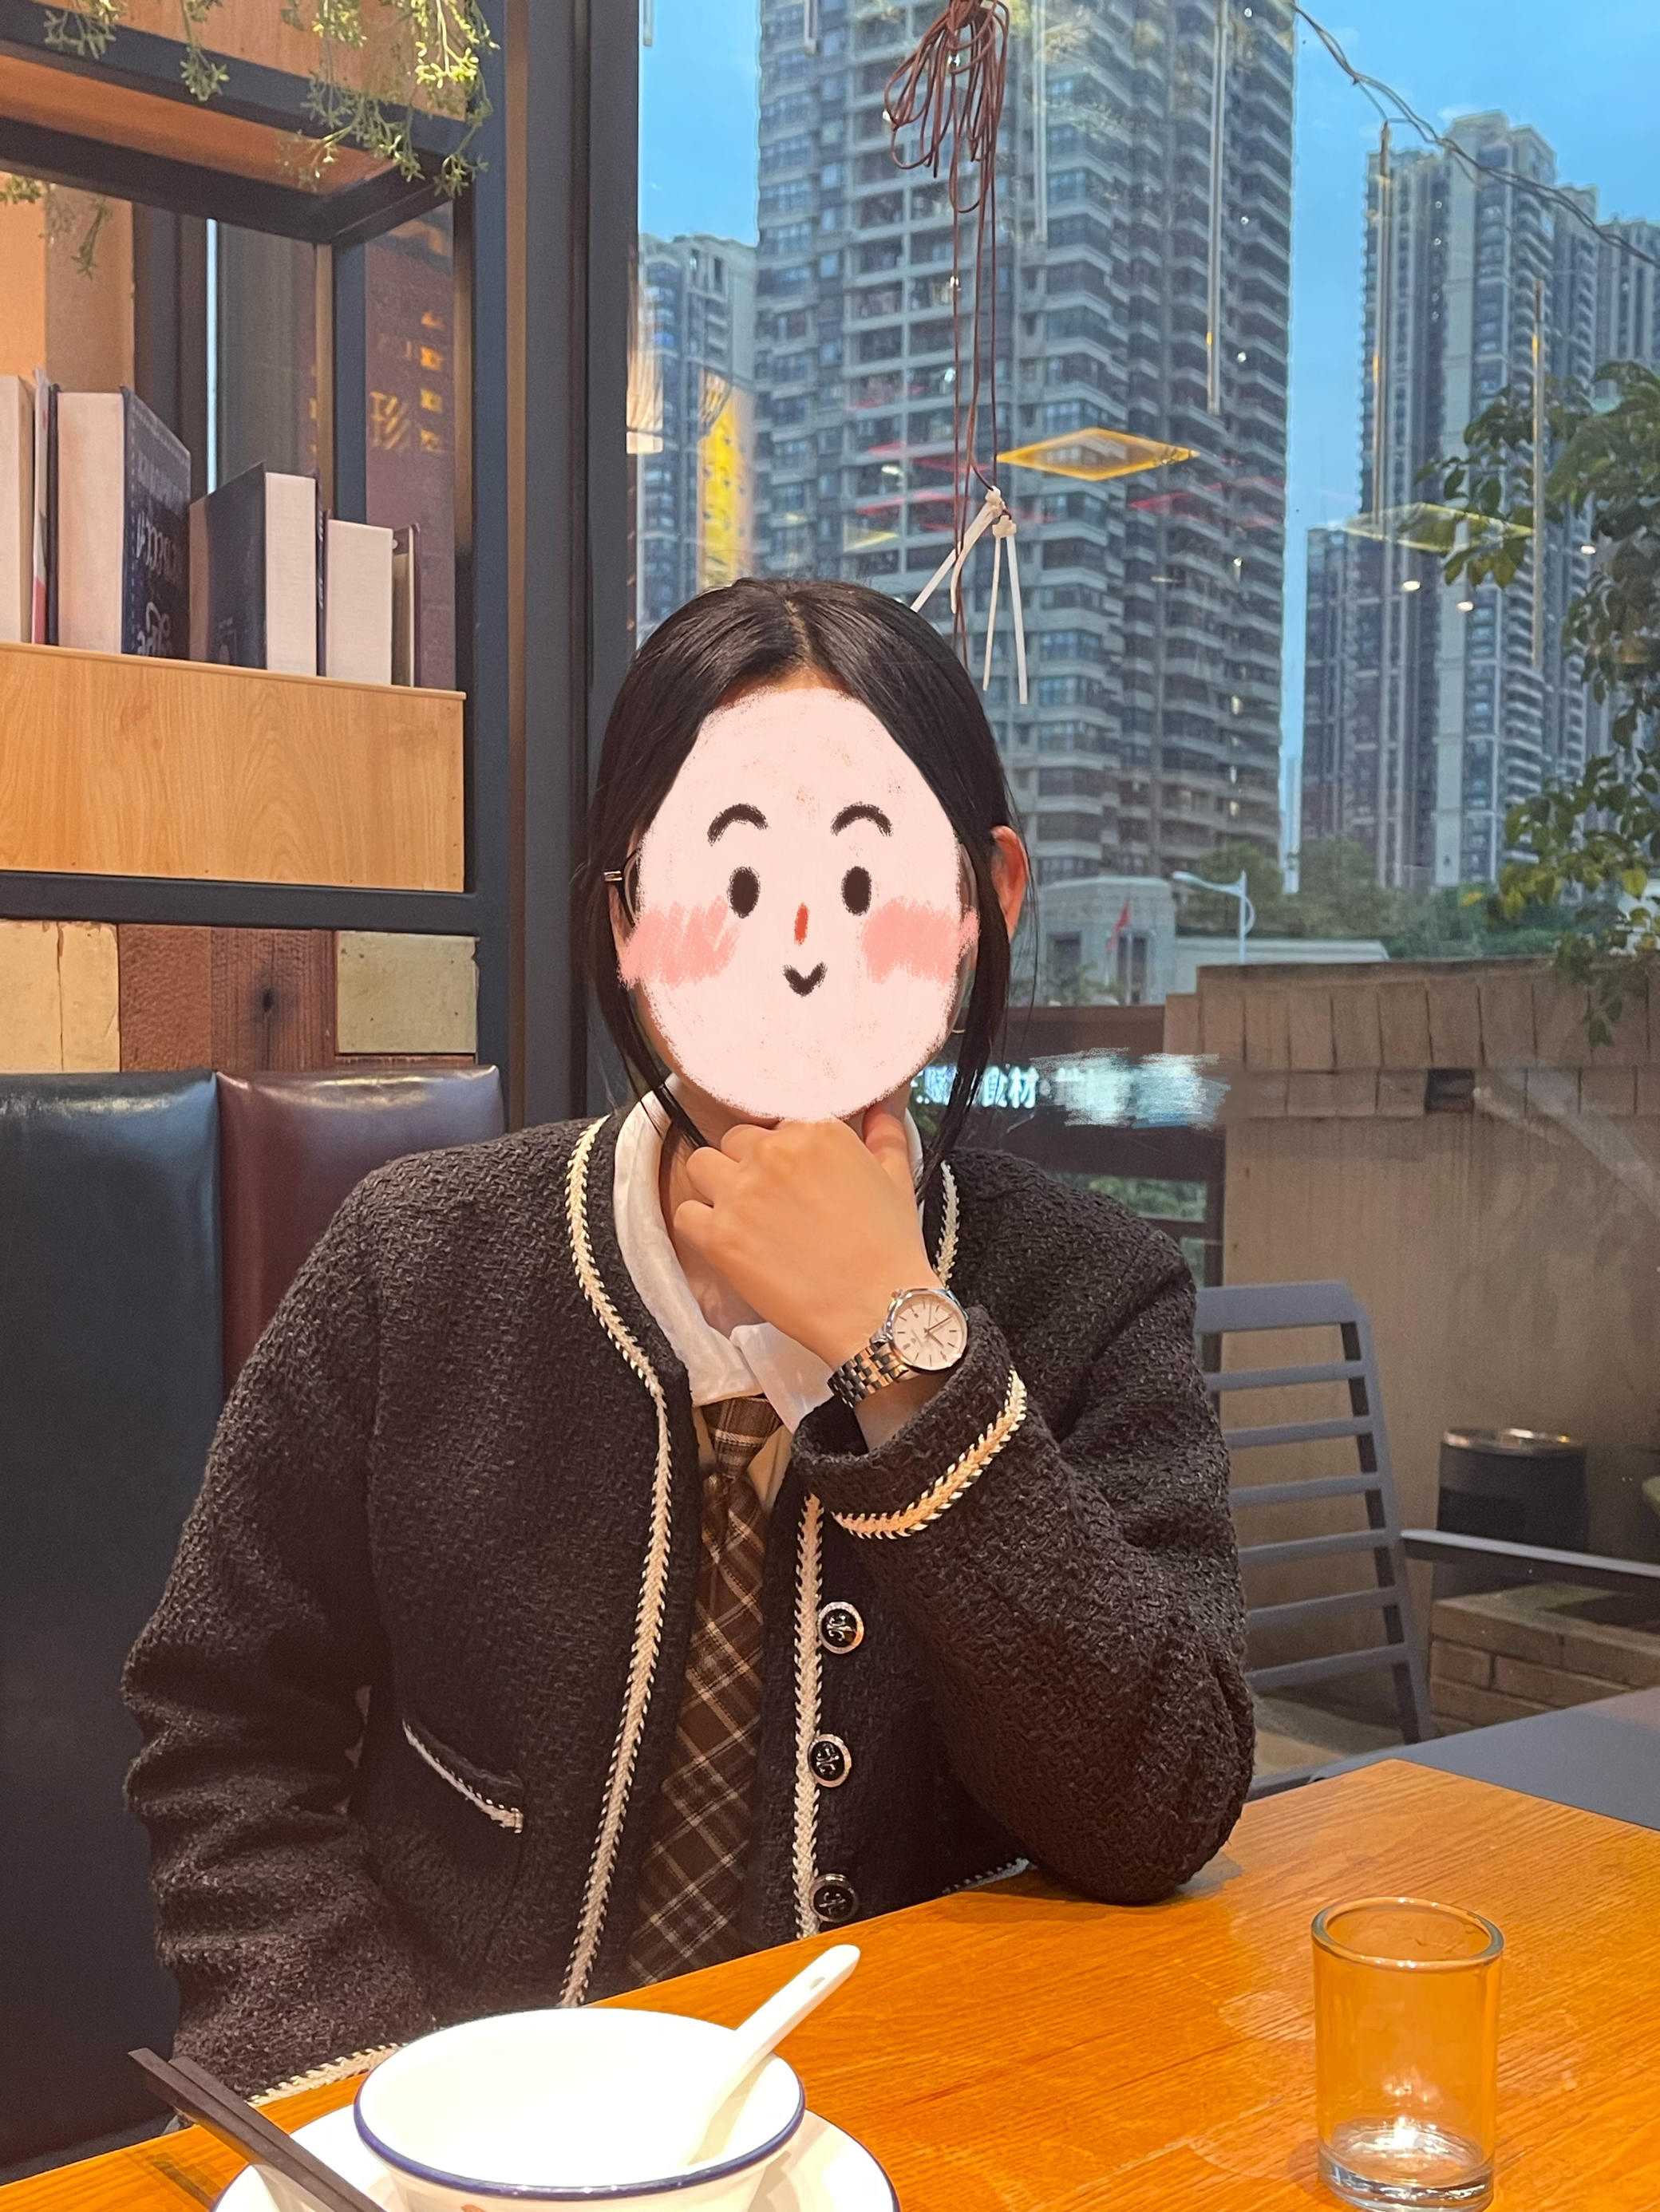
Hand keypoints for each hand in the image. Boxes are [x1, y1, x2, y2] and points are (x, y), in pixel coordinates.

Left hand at [675, 1104, 936, 1370]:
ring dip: (715, 1187)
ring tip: (741, 1219)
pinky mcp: (719, 1234)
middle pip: (734, 1142)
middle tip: (768, 1204)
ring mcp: (742, 1192)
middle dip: (746, 1167)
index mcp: (816, 1132)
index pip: (776, 1126)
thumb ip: (885, 1135)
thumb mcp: (897, 1179)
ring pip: (700, 1166)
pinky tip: (726, 1244)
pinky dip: (699, 1228)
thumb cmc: (890, 1249)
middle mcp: (773, 1152)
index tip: (791, 1180)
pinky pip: (685, 1214)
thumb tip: (879, 1110)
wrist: (878, 1308)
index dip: (781, 1155)